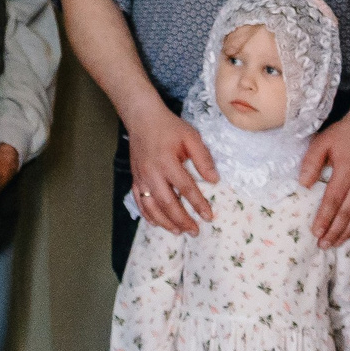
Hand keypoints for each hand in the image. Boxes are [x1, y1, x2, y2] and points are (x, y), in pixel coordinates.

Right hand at [126, 106, 214, 234]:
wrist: (142, 118)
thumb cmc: (169, 127)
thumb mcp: (191, 137)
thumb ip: (203, 159)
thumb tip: (214, 180)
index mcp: (167, 162)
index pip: (186, 188)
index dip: (198, 204)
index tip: (209, 217)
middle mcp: (152, 173)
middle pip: (167, 203)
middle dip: (181, 220)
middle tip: (195, 231)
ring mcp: (141, 177)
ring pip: (151, 206)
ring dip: (164, 222)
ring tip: (178, 232)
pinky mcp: (134, 178)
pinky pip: (139, 200)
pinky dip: (147, 214)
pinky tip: (156, 223)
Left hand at [301, 107, 349, 245]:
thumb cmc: (345, 133)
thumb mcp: (322, 142)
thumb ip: (311, 162)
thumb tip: (303, 184)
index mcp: (346, 172)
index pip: (333, 201)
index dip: (324, 219)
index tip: (316, 233)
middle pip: (347, 213)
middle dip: (334, 231)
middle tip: (323, 245)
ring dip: (347, 232)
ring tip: (335, 243)